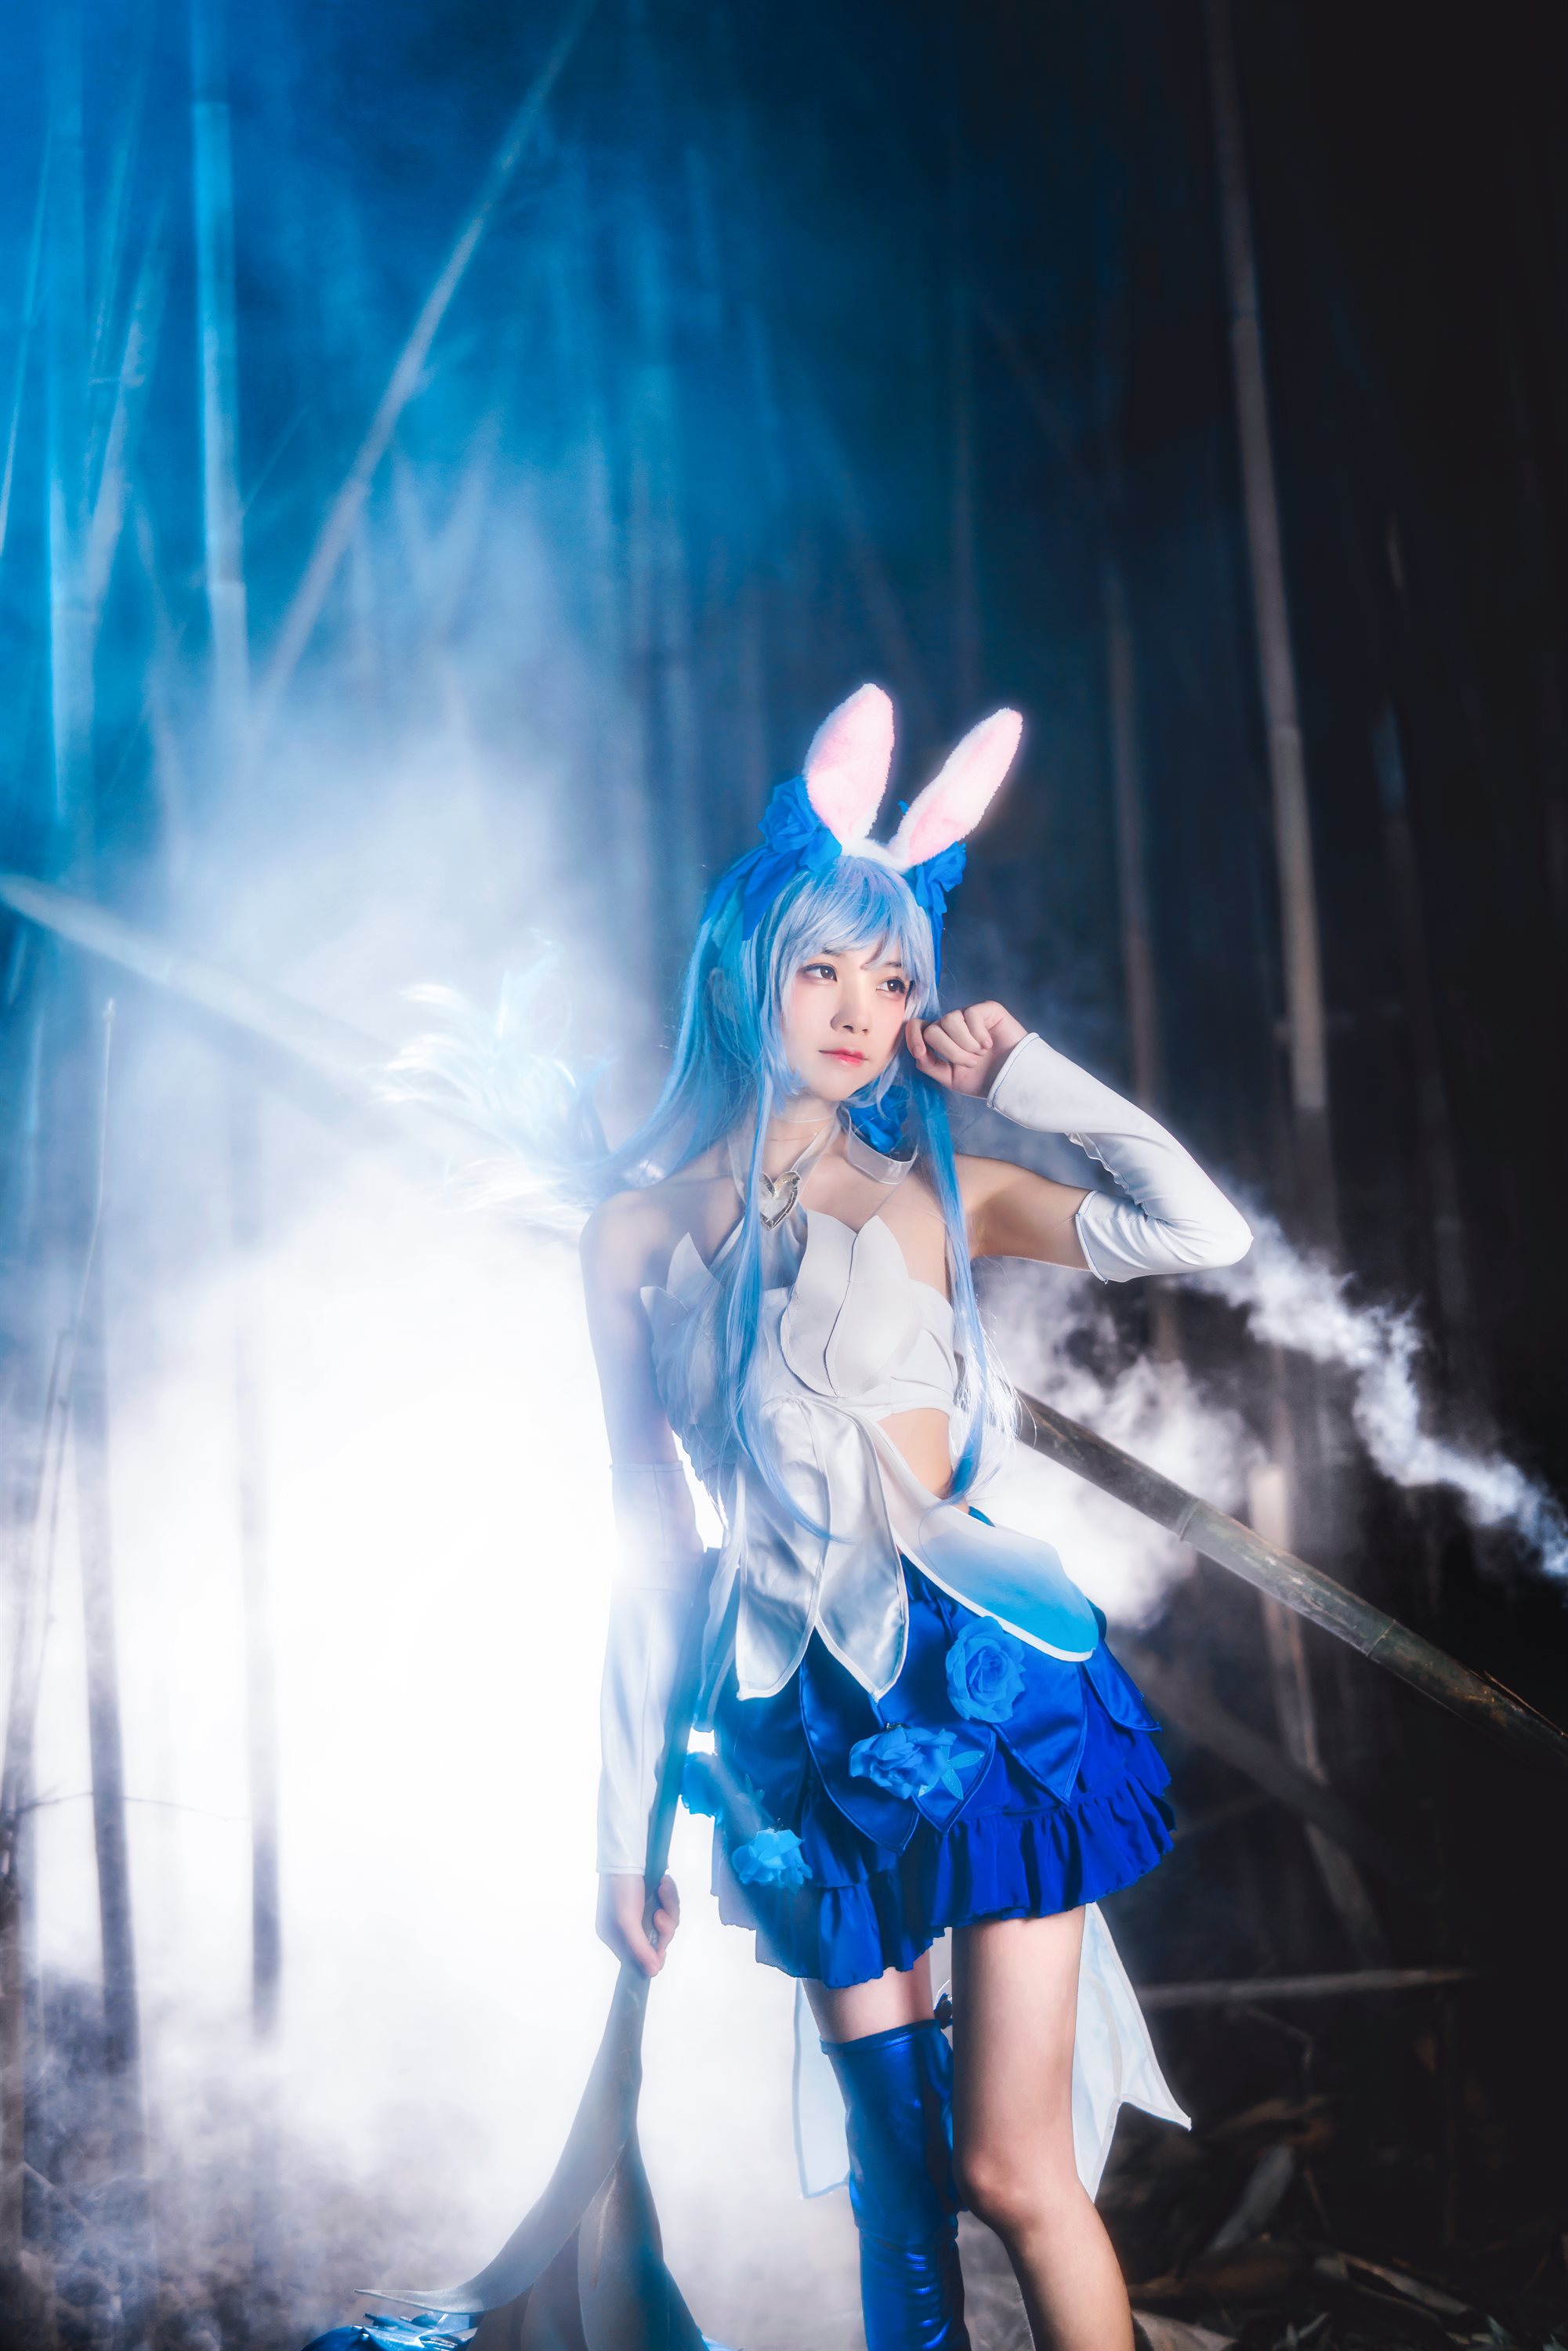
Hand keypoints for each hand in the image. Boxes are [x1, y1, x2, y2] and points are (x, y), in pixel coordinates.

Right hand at [596, 1870, 679, 1976]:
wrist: (628, 1850)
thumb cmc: (621, 1886)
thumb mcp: (627, 1920)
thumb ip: (639, 1948)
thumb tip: (653, 1973)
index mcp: (615, 1936)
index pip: (638, 1958)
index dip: (654, 1954)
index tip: (661, 1947)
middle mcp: (629, 1926)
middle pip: (657, 1940)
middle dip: (664, 1926)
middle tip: (660, 1913)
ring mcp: (643, 1911)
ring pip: (667, 1921)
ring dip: (669, 1906)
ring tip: (663, 1888)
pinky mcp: (654, 1897)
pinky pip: (669, 1905)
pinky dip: (669, 1895)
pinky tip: (664, 1882)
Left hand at [905, 1001, 1026, 1097]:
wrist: (1011, 1079)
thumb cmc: (983, 1078)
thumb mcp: (950, 1078)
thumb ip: (930, 1065)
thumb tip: (917, 1052)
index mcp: (941, 1039)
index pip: (917, 1027)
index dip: (913, 1037)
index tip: (921, 1052)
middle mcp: (952, 1025)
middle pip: (933, 1029)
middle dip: (950, 1051)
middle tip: (971, 1063)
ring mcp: (968, 1015)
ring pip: (949, 1020)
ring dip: (965, 1044)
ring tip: (980, 1054)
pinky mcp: (987, 1009)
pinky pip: (971, 1014)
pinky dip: (978, 1034)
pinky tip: (989, 1043)